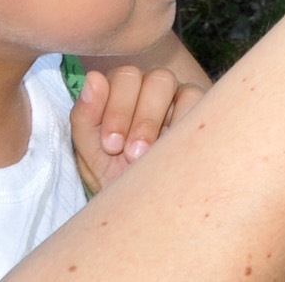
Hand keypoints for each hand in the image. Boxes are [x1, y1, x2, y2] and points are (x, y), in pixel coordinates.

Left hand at [71, 63, 200, 191]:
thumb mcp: (93, 157)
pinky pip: (192, 96)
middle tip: (126, 153)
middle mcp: (142, 87)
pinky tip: (170, 149)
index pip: (113, 79)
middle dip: (125, 113)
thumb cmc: (118, 180)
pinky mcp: (198, 107)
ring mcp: (172, 94)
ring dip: (149, 117)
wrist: (149, 209)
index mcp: (115, 94)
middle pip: (134, 75)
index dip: (112, 107)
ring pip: (162, 80)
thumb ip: (85, 118)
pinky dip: (180, 118)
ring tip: (144, 154)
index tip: (110, 146)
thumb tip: (92, 78)